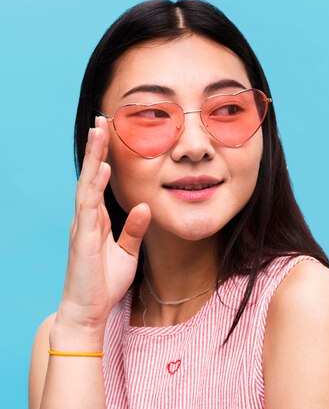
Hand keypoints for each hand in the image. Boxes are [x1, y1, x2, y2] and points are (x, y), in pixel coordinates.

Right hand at [57, 116, 150, 332]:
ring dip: (93, 157)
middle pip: (90, 175)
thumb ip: (134, 230)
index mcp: (96, 220)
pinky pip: (88, 207)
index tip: (109, 134)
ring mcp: (81, 226)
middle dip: (95, 148)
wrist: (88, 311)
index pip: (99, 182)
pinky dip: (94, 186)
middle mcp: (86, 218)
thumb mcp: (127, 252)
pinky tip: (100, 169)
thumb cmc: (104, 282)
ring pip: (86, 184)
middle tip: (101, 120)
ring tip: (99, 131)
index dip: (103, 158)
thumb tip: (145, 206)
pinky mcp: (82, 238)